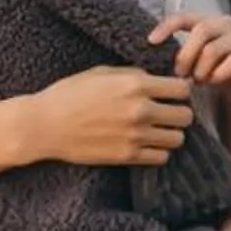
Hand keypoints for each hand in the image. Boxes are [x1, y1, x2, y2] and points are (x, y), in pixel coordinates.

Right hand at [28, 65, 193, 166]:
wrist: (45, 125)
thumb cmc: (70, 94)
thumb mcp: (103, 72)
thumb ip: (134, 74)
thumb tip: (157, 78)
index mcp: (136, 85)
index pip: (182, 89)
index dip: (180, 90)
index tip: (173, 93)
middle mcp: (141, 110)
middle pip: (185, 116)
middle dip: (180, 112)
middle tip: (168, 113)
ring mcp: (135, 136)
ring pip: (177, 139)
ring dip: (171, 133)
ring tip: (158, 130)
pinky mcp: (126, 157)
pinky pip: (161, 158)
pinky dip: (158, 152)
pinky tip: (146, 145)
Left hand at [152, 13, 230, 103]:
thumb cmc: (210, 78)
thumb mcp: (190, 64)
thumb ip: (178, 54)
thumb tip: (152, 51)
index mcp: (207, 23)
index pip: (185, 16)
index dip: (167, 26)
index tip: (151, 41)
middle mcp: (226, 25)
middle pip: (202, 29)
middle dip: (186, 55)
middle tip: (180, 74)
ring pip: (214, 48)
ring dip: (201, 68)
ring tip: (198, 81)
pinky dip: (219, 73)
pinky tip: (214, 82)